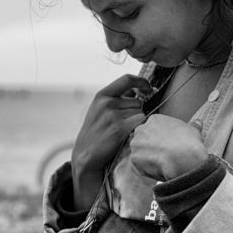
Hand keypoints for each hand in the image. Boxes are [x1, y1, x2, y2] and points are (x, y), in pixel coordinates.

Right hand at [70, 75, 149, 208]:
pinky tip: (126, 135)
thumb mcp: (99, 109)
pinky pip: (141, 122)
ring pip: (140, 112)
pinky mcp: (120, 129)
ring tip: (122, 130)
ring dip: (136, 121)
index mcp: (101, 95)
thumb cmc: (95, 132)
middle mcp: (107, 103)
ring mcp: (113, 116)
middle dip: (136, 111)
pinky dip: (138, 129)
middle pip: (138, 101)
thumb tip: (141, 90)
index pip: (127, 79)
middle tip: (123, 123)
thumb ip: (117, 98)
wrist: (85, 154)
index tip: (148, 88)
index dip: (142, 81)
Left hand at [128, 114, 207, 180]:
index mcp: (155, 120)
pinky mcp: (133, 158)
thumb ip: (193, 126)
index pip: (153, 128)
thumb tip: (198, 123)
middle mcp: (141, 130)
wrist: (181, 159)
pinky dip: (146, 168)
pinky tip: (157, 169)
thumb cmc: (188, 143)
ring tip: (161, 163)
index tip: (166, 144)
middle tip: (162, 154)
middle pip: (143, 138)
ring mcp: (136, 144)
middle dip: (150, 146)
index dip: (160, 137)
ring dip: (147, 157)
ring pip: (140, 151)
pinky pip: (139, 164)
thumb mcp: (193, 131)